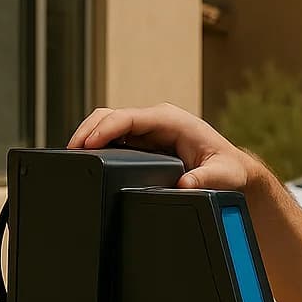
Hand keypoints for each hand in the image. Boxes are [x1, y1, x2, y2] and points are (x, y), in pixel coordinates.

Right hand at [66, 103, 256, 191]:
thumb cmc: (228, 168)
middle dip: (88, 131)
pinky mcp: (141, 143)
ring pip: (108, 126)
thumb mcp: (222, 175)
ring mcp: (146, 131)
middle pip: (111, 117)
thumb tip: (185, 184)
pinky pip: (113, 140)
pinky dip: (96, 147)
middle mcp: (156, 121)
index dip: (105, 128)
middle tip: (70, 152)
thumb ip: (205, 179)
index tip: (88, 143)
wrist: (231, 172)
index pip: (130, 117)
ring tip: (71, 157)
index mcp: (171, 120)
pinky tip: (85, 160)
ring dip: (88, 138)